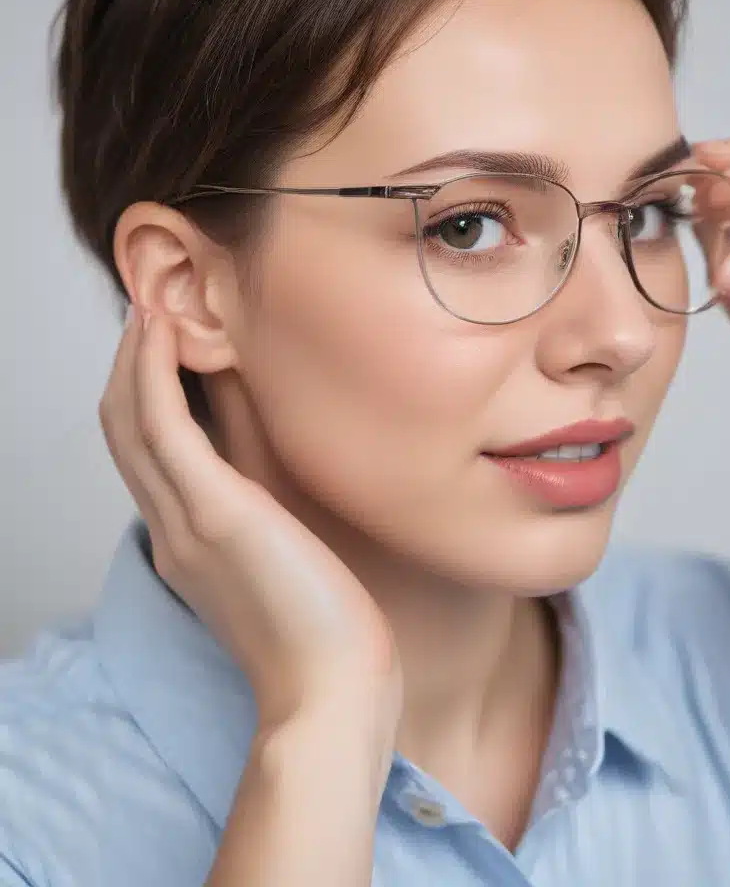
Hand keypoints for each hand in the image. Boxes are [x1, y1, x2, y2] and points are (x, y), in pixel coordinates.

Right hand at [99, 307, 401, 738]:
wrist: (332, 693)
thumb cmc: (326, 638)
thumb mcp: (289, 570)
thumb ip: (271, 528)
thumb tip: (283, 487)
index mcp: (191, 543)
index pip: (149, 459)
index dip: (144, 400)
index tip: (163, 352)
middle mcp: (175, 529)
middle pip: (125, 434)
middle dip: (129, 371)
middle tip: (147, 316)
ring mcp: (187, 521)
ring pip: (131, 422)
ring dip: (132, 360)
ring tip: (149, 310)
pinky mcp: (216, 512)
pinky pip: (163, 426)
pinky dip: (152, 374)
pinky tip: (161, 333)